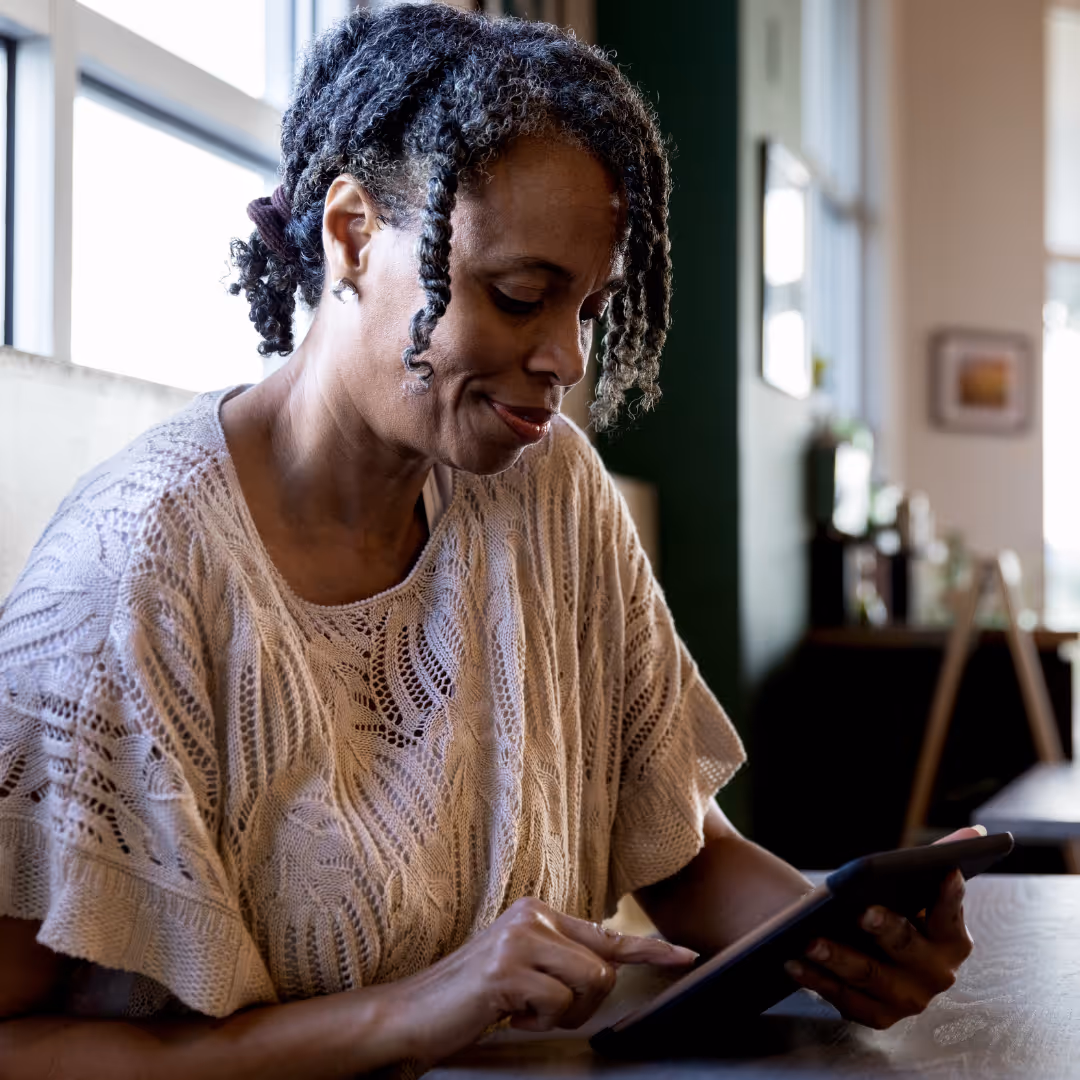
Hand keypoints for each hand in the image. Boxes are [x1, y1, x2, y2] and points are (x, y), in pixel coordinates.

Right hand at [382, 896, 697, 1065]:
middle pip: (604, 968)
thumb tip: (607, 969)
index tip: (686, 956)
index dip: (650, 949)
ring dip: (560, 1015)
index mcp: (537, 912)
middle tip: (540, 1012)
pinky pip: (556, 1006)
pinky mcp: (507, 971)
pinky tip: (506, 1016)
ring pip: (589, 986)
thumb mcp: (520, 969)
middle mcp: (531, 917)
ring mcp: (518, 940)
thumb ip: (559, 960)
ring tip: (522, 1012)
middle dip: (583, 1006)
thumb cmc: (469, 997)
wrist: (411, 1013)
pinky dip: (536, 1023)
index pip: (606, 933)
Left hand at [783, 827, 979, 1028]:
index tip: (943, 873)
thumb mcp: (911, 885)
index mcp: (952, 940)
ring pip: (871, 976)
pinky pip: (845, 999)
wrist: (861, 945)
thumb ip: (938, 858)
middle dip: (887, 930)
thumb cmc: (892, 907)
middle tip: (862, 911)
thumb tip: (975, 832)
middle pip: (908, 948)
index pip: (950, 915)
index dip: (948, 897)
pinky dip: (817, 980)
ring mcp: (908, 999)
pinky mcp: (878, 1015)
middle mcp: (937, 974)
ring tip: (810, 940)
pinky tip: (793, 962)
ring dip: (839, 958)